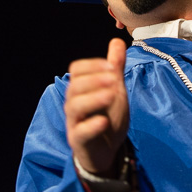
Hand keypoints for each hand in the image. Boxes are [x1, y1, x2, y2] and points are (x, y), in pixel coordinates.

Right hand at [64, 38, 129, 176]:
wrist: (107, 149)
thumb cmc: (108, 115)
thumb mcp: (115, 89)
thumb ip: (115, 67)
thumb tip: (117, 41)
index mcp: (81, 88)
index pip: (77, 70)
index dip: (93, 65)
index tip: (112, 67)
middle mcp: (74, 103)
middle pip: (74, 86)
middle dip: (94, 79)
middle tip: (114, 79)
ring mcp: (75, 122)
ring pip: (74, 107)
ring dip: (93, 99)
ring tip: (111, 95)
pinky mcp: (79, 141)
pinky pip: (79, 132)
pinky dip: (91, 126)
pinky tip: (104, 121)